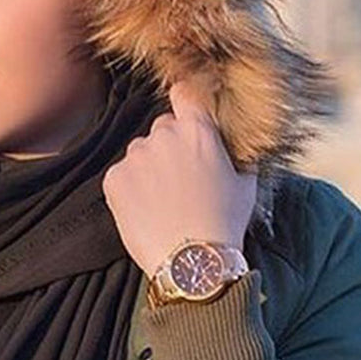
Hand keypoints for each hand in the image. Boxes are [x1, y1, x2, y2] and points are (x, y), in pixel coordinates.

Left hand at [102, 78, 256, 275]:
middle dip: (170, 147)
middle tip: (181, 180)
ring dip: (149, 169)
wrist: (191, 264)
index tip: (184, 112)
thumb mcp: (246, 185)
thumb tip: (239, 141)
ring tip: (165, 202)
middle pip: (162, 129)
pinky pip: (122, 175)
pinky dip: (131, 189)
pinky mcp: (114, 178)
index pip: (185, 95)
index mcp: (197, 131)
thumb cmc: (224, 224)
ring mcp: (135, 156)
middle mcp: (163, 136)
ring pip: (141, 153)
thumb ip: (238, 153)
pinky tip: (148, 210)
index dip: (185, 103)